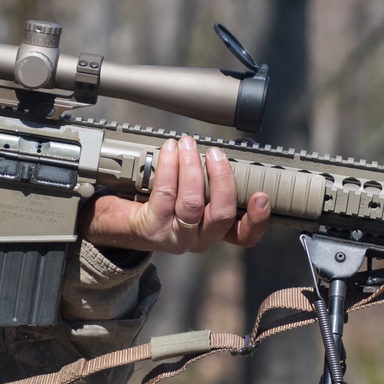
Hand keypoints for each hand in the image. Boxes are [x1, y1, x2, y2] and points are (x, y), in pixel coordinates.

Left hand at [84, 135, 271, 254]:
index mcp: (215, 231)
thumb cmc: (163, 202)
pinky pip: (165, 195)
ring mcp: (176, 236)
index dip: (257, 219)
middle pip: (221, 214)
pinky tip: (169, 150)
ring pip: (192, 204)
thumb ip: (212, 178)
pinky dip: (169, 167)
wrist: (122, 221)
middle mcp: (199, 239)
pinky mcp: (153, 229)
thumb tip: (232, 148)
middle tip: (216, 153)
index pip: (244, 236)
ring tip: (188, 144)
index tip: (261, 196)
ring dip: (191, 168)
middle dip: (221, 179)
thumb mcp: (193, 193)